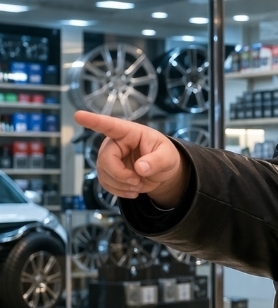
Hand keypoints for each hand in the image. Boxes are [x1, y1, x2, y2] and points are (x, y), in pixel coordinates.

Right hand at [74, 111, 188, 206]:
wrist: (163, 172)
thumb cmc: (165, 156)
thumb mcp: (168, 157)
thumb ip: (157, 161)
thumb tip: (140, 168)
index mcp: (129, 132)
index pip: (110, 125)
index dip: (93, 121)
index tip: (78, 115)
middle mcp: (115, 143)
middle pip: (105, 160)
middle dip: (120, 175)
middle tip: (137, 181)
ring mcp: (110, 158)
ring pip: (103, 174)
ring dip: (121, 185)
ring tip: (138, 185)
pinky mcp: (109, 172)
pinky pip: (105, 183)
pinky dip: (119, 191)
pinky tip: (133, 191)